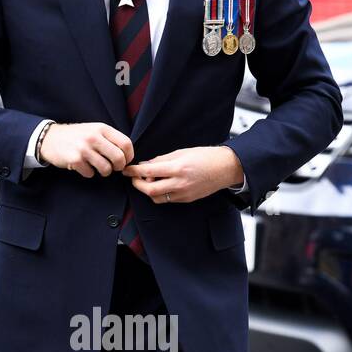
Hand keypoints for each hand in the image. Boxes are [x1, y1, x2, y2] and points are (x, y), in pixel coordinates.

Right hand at [39, 122, 133, 177]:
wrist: (51, 138)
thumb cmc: (76, 136)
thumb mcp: (94, 130)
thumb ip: (109, 138)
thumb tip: (127, 155)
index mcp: (101, 128)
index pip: (126, 143)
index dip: (129, 155)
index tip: (125, 160)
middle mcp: (94, 137)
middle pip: (118, 158)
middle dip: (119, 166)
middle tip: (114, 167)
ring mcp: (84, 148)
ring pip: (106, 169)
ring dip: (104, 172)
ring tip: (98, 167)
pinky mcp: (75, 160)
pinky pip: (90, 173)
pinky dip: (89, 173)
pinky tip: (83, 166)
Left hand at [122, 145, 243, 202]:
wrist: (225, 168)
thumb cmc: (205, 156)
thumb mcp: (182, 152)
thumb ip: (162, 160)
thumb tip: (146, 165)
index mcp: (177, 168)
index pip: (148, 171)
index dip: (134, 171)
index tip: (126, 170)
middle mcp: (179, 183)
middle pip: (149, 190)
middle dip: (138, 184)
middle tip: (134, 178)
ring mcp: (183, 193)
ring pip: (157, 198)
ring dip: (148, 191)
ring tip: (148, 181)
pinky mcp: (187, 199)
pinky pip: (167, 200)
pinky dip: (160, 194)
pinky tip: (160, 185)